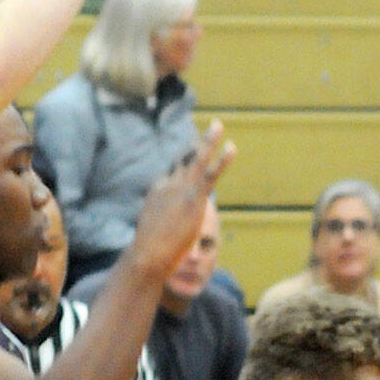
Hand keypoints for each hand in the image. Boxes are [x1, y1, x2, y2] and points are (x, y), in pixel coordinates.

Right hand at [130, 120, 234, 280]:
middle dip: (195, 144)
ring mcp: (181, 188)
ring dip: (208, 141)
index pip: (172, 173)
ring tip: (219, 125)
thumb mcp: (154, 229)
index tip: (187, 162)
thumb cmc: (149, 250)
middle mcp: (169, 183)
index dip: (180, 169)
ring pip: (196, 158)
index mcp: (158, 189)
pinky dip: (222, 160)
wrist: (148, 254)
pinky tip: (232, 147)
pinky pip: (211, 174)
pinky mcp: (194, 198)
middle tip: (208, 129)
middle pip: (183, 158)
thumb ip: (162, 221)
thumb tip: (163, 228)